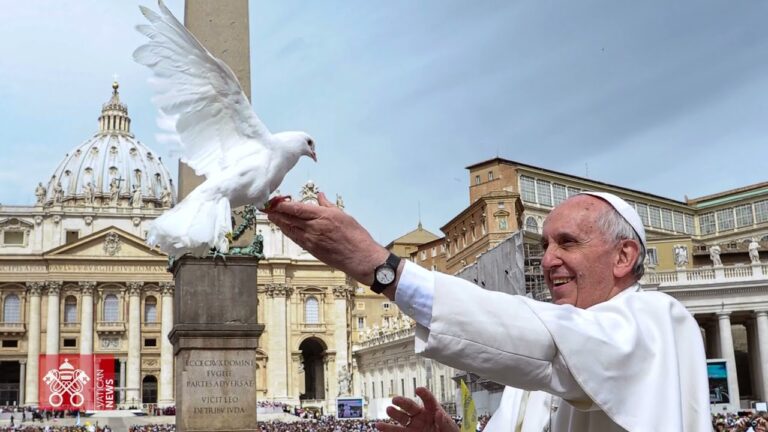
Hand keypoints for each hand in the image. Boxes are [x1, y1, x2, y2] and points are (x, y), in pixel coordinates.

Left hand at [266, 192, 388, 285]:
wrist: (360, 258)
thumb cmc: (356, 237)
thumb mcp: (343, 215)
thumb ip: (328, 205)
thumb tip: (320, 196)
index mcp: (323, 216)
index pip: (297, 208)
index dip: (282, 205)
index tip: (273, 200)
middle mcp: (314, 228)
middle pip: (289, 218)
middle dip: (276, 212)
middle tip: (265, 207)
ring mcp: (311, 240)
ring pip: (290, 229)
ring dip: (278, 222)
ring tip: (270, 216)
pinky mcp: (312, 250)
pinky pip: (295, 239)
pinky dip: (287, 232)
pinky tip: (283, 228)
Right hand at [376, 387, 457, 431]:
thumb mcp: (451, 429)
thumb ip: (445, 422)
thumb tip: (439, 414)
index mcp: (433, 411)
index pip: (428, 400)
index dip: (424, 394)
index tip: (418, 390)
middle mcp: (421, 416)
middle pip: (411, 407)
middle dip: (403, 402)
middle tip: (395, 400)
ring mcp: (414, 426)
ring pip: (402, 418)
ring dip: (394, 414)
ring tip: (388, 410)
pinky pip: (397, 431)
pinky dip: (387, 429)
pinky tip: (379, 425)